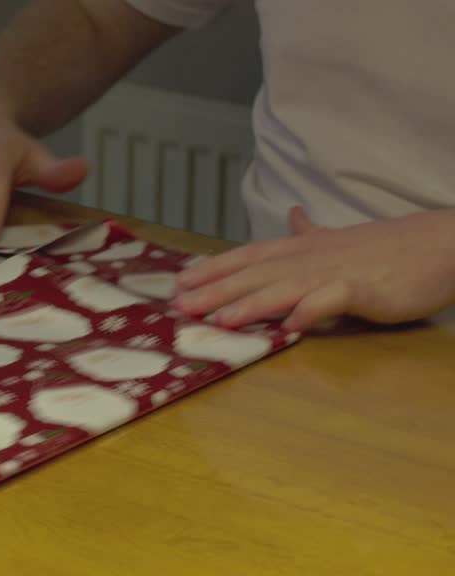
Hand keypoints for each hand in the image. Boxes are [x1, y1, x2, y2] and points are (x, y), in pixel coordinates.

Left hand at [175, 207, 454, 331]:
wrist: (440, 244)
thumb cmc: (389, 247)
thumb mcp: (341, 237)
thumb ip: (311, 233)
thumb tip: (293, 215)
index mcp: (303, 247)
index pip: (248, 256)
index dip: (213, 269)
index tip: (179, 282)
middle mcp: (310, 257)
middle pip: (255, 274)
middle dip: (215, 290)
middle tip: (179, 306)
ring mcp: (335, 272)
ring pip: (283, 287)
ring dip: (249, 304)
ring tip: (218, 320)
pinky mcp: (362, 289)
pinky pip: (331, 301)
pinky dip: (309, 312)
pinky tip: (287, 328)